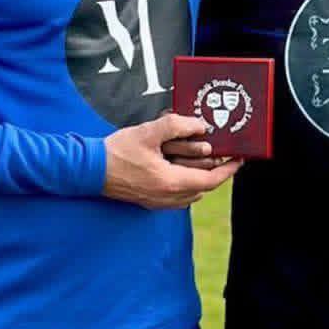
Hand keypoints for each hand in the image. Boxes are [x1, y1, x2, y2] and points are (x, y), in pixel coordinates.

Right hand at [103, 115, 241, 208]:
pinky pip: (178, 195)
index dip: (228, 171)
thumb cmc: (117, 152)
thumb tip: (200, 125)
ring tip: (204, 159)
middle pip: (203, 187)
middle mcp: (168, 197)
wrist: (89, 170)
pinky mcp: (150, 201)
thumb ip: (176, 126)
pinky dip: (186, 182)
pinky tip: (181, 168)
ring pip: (191, 192)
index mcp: (171, 183)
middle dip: (215, 171)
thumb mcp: (148, 132)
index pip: (210, 181)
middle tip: (224, 155)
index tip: (239, 160)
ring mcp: (158, 202)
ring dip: (200, 177)